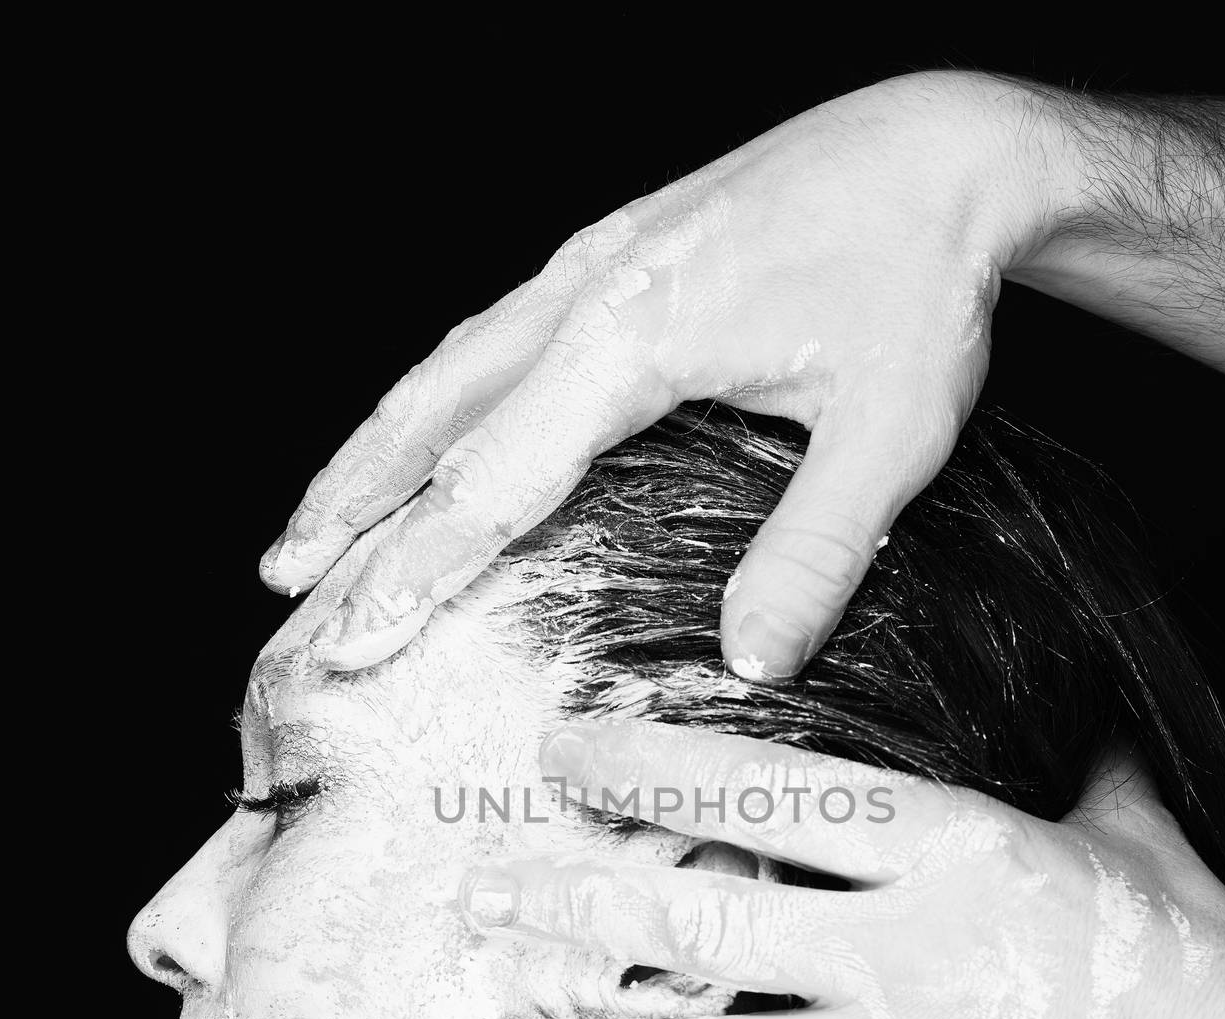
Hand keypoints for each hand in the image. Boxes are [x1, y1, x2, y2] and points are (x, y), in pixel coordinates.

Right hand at [261, 72, 1056, 676]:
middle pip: (432, 419)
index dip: (418, 565)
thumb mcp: (889, 431)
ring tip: (310, 530)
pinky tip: (414, 440)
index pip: (495, 475)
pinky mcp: (606, 258)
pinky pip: (484, 342)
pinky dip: (426, 405)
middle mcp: (584, 291)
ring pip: (442, 372)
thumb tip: (753, 666)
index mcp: (633, 333)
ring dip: (368, 454)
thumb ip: (813, 550)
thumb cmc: (919, 279)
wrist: (939, 146)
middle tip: (286, 592)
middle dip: (353, 513)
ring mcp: (586, 265)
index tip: (355, 637)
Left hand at [462, 720, 1224, 1018]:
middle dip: (575, 906)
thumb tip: (1031, 683)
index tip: (562, 758)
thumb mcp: (1116, 826)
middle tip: (479, 897)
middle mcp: (910, 952)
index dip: (651, 769)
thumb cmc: (1183, 951)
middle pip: (706, 919)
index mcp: (952, 848)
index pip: (770, 790)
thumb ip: (1045, 758)